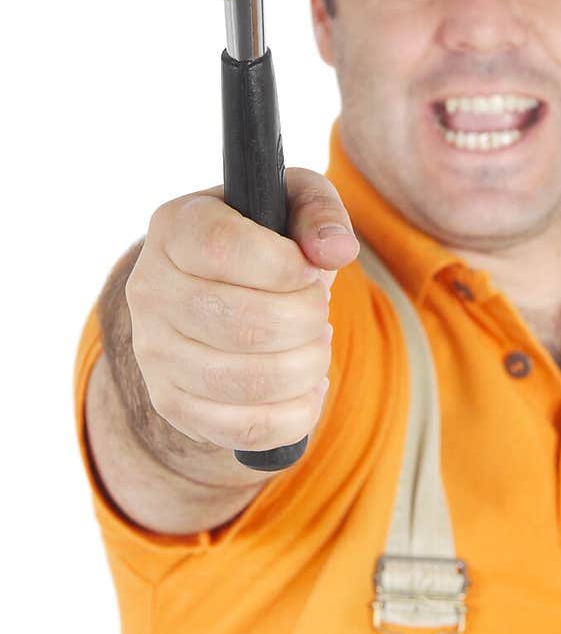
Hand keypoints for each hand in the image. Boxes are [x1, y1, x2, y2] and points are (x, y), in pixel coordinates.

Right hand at [125, 168, 358, 454]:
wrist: (212, 288)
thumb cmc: (263, 239)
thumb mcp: (293, 203)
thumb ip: (320, 212)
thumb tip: (336, 251)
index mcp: (175, 228)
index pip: (225, 249)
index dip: (288, 266)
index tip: (310, 269)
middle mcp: (150, 289)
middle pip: (246, 325)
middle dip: (308, 321)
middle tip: (318, 311)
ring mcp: (153, 352)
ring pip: (250, 383)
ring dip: (308, 367)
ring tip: (315, 346)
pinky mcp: (170, 403)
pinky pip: (246, 429)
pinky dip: (296, 414)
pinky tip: (308, 387)